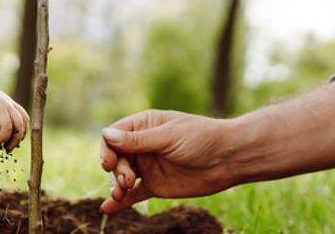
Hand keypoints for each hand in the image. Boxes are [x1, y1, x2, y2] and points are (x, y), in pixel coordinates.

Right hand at [0, 78, 28, 152]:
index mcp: (7, 103)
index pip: (23, 117)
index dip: (21, 131)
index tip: (13, 141)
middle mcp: (8, 103)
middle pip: (24, 120)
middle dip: (20, 136)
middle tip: (11, 147)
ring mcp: (5, 105)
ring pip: (19, 124)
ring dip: (15, 139)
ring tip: (6, 147)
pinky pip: (7, 125)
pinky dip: (5, 136)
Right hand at [98, 109, 234, 213]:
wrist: (228, 159)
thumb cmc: (201, 138)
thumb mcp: (169, 137)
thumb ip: (138, 140)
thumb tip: (105, 134)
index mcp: (145, 125)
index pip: (114, 135)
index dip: (107, 148)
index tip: (109, 162)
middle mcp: (143, 145)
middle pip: (116, 157)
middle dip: (116, 170)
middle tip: (127, 180)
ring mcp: (148, 166)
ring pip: (122, 177)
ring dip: (116, 186)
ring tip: (120, 195)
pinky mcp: (155, 185)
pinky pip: (134, 195)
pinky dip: (121, 202)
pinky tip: (108, 209)